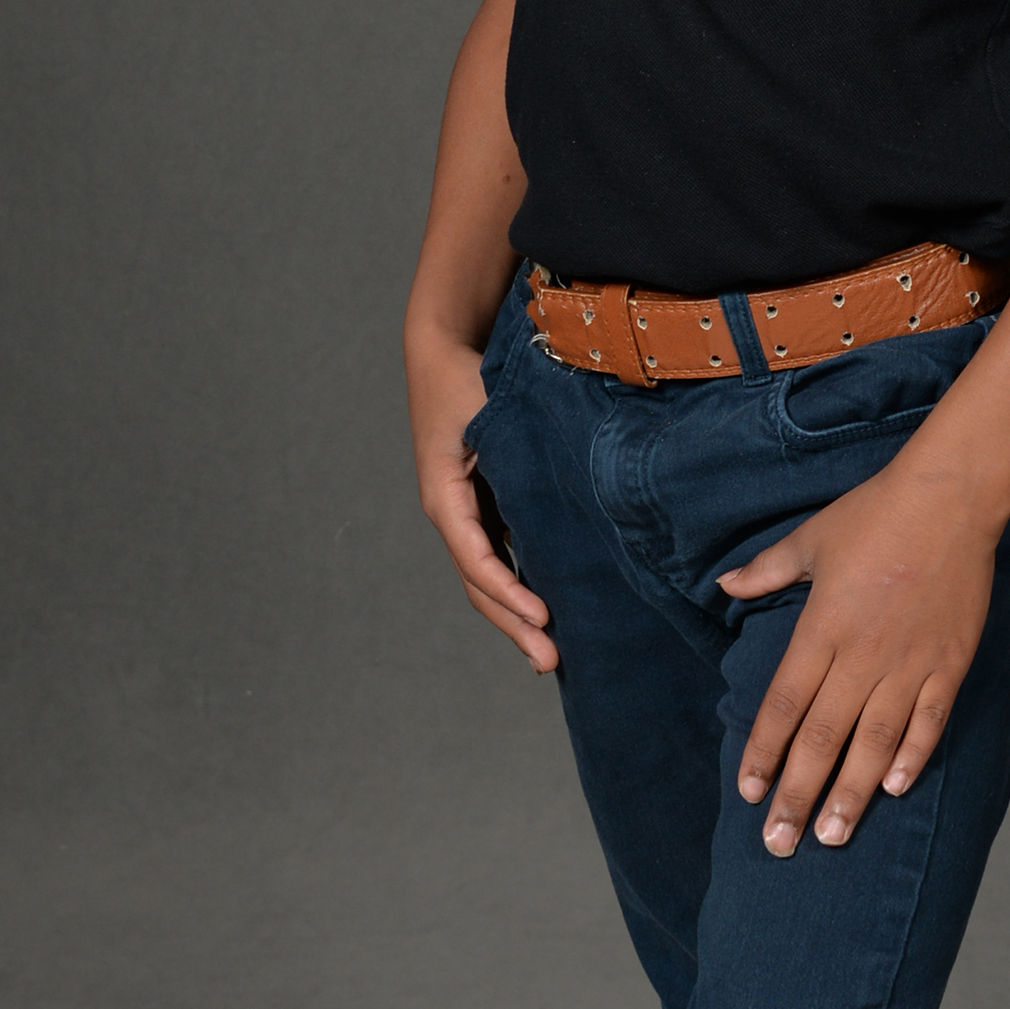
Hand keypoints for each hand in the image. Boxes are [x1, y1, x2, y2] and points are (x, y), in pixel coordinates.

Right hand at [408, 327, 555, 672]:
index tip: (543, 616)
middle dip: (514, 624)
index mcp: (444, 496)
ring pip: (488, 577)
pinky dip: (519, 585)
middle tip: (550, 661)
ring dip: (515, 615)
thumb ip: (517, 454)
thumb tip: (565, 495)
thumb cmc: (466, 376)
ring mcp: (464, 511)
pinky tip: (546, 609)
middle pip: (480, 583)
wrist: (445, 347)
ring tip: (549, 652)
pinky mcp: (482, 504)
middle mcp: (450, 511)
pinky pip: (499, 554)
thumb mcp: (488, 414)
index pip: (476, 559)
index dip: (508, 592)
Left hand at [717, 461, 1001, 854]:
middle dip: (797, 794)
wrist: (950, 499)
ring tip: (831, 835)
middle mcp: (863, 655)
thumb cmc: (876, 514)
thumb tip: (724, 584)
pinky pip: (929, 720)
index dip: (764, 752)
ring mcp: (910, 663)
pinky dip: (912, 756)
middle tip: (779, 844)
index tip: (748, 793)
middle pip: (823, 738)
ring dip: (851, 793)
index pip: (785, 704)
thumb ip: (767, 570)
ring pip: (874, 742)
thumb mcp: (812, 539)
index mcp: (822, 627)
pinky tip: (894, 790)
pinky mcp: (949, 663)